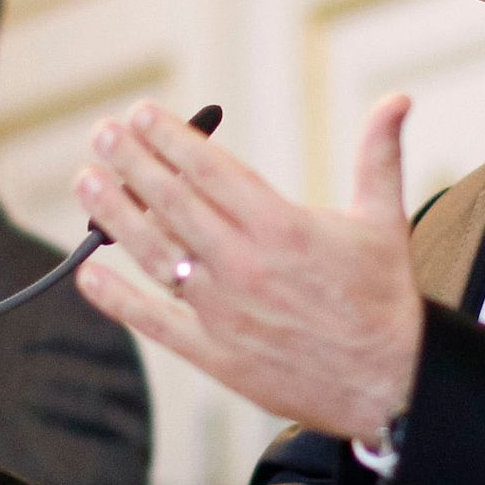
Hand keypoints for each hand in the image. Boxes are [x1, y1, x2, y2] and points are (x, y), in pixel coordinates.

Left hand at [73, 95, 423, 440]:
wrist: (389, 385)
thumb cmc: (384, 299)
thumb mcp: (385, 220)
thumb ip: (379, 155)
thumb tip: (398, 100)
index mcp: (282, 226)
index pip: (209, 170)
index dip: (170, 138)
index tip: (140, 114)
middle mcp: (245, 265)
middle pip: (172, 204)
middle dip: (131, 164)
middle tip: (101, 135)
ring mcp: (224, 311)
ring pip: (155, 254)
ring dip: (114, 216)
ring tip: (87, 184)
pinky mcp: (216, 354)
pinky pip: (155, 321)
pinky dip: (117, 298)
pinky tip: (87, 275)